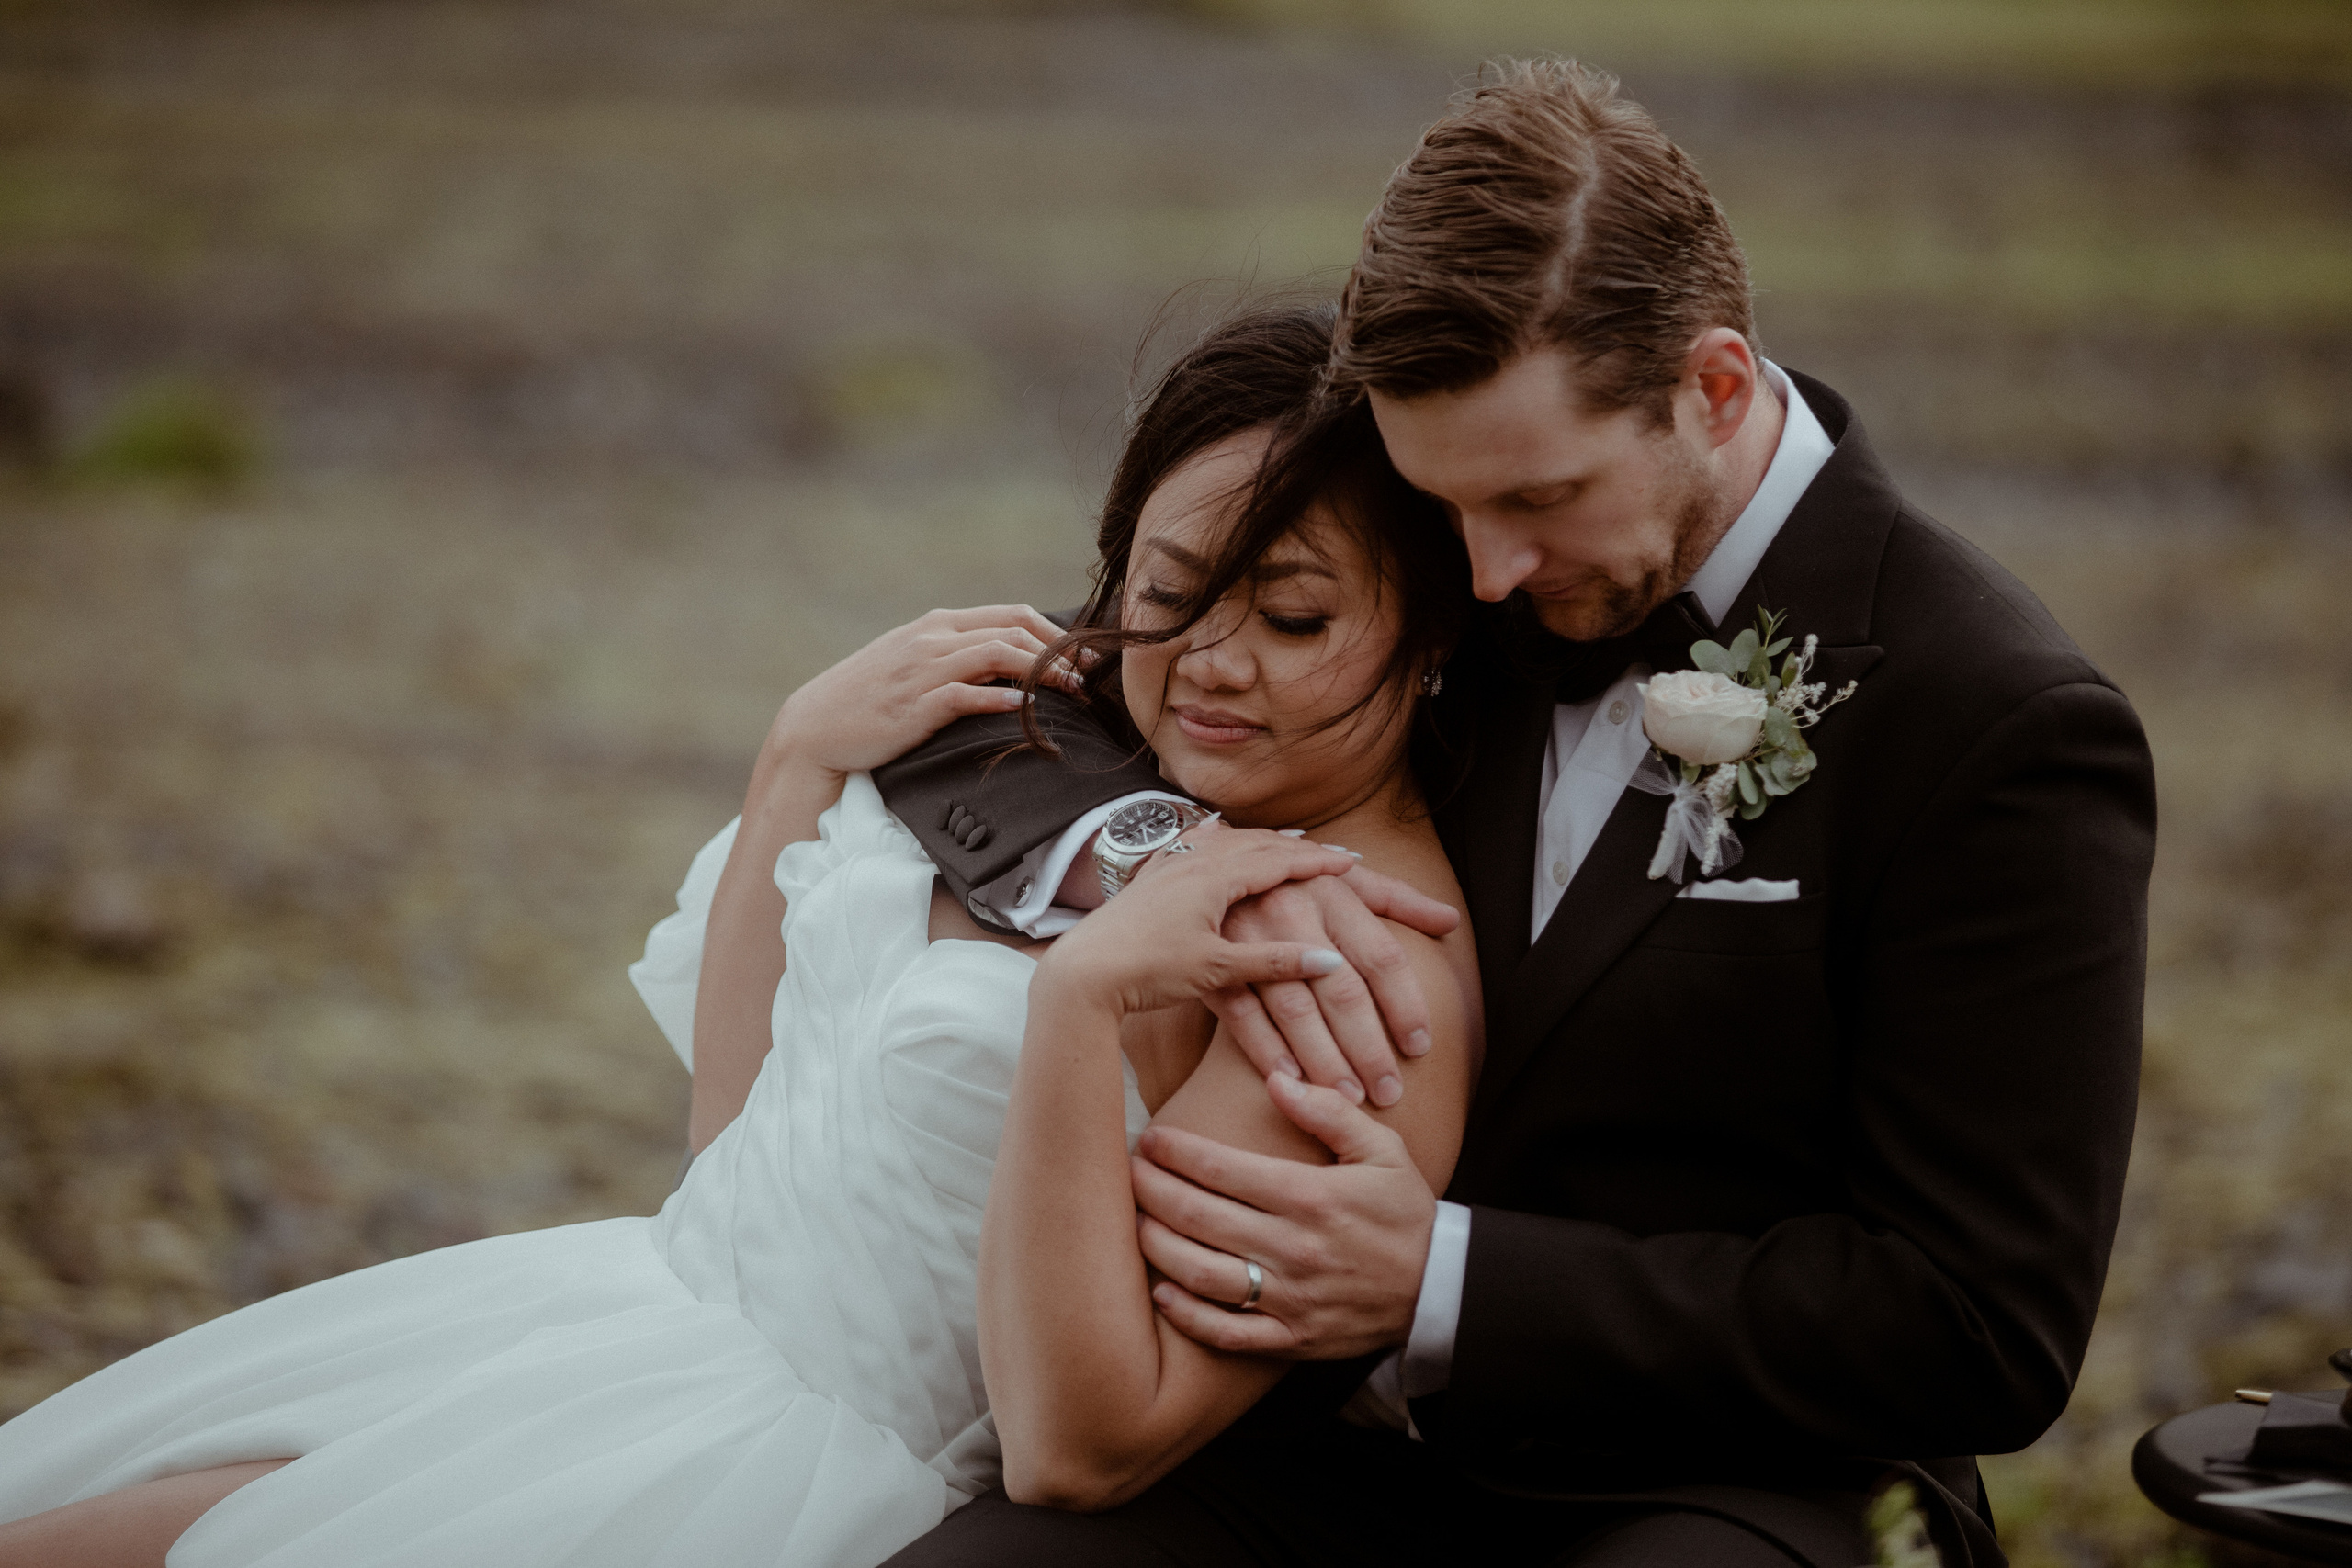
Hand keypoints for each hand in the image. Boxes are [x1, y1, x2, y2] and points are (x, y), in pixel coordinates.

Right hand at [766, 605, 1082, 776]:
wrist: (814, 727)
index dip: (1056, 634)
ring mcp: (922, 670)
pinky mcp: (914, 706)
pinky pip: (966, 695)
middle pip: (1014, 630)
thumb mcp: (914, 664)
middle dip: (1061, 651)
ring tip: (1073, 693)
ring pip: (998, 655)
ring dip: (1044, 672)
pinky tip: (1027, 711)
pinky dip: (1001, 699)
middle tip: (1090, 678)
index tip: (1085, 658)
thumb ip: (956, 656)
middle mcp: (933, 639)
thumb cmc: (869, 700)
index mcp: (937, 625)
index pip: (1012, 615)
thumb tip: (1009, 665)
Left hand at [1038, 826, 1359, 1018]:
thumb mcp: (1217, 970)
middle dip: (1295, 847)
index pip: (1278, 860)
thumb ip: (1274, 962)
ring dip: (1261, 843)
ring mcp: (1168, 865)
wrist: (1082, 973)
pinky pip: (1197, 847)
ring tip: (1286, 845)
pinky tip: (1219, 841)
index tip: (1351, 861)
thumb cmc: (1148, 971)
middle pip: (1256, 843)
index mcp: (1213, 876)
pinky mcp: (1150, 878)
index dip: (1317, 861)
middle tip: (1329, 852)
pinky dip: (1223, 844)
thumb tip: (1331, 960)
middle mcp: (1191, 860)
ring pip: (1226, 842)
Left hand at [1132, 1074, 1434, 1358]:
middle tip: (1125, 1172)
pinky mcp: (1290, 1338)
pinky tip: (1161, 1291)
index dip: (1176, 1152)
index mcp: (1310, 1197)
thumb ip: (1329, 1112)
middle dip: (1153, 1191)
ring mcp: (1289, 1298)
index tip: (1149, 1137)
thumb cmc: (1405, 1213)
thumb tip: (1276, 1078)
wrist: (1441, 1289)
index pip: (1223, 1170)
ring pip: (1203, 1274)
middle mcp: (1293, 1248)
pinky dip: (1188, 1315)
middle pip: (1200, 1217)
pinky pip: (1227, 1332)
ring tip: (1133, 1223)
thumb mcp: (1383, 1149)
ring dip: (1158, 1247)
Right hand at [1204, 870, 1458, 1107]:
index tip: (1420, 1047)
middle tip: (1388, 1091)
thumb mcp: (1344, 878)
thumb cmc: (1291, 878)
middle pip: (1341, 990)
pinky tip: (1291, 1080)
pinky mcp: (1216, 964)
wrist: (1209, 867)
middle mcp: (1294, 915)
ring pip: (1294, 1007)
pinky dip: (1266, 1048)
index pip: (1381, 956)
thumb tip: (1451, 919)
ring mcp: (1251, 940)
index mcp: (1333, 892)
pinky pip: (1242, 1013)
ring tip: (1348, 1097)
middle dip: (1367, 1046)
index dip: (1405, 1004)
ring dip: (1323, 1058)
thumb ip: (1398, 899)